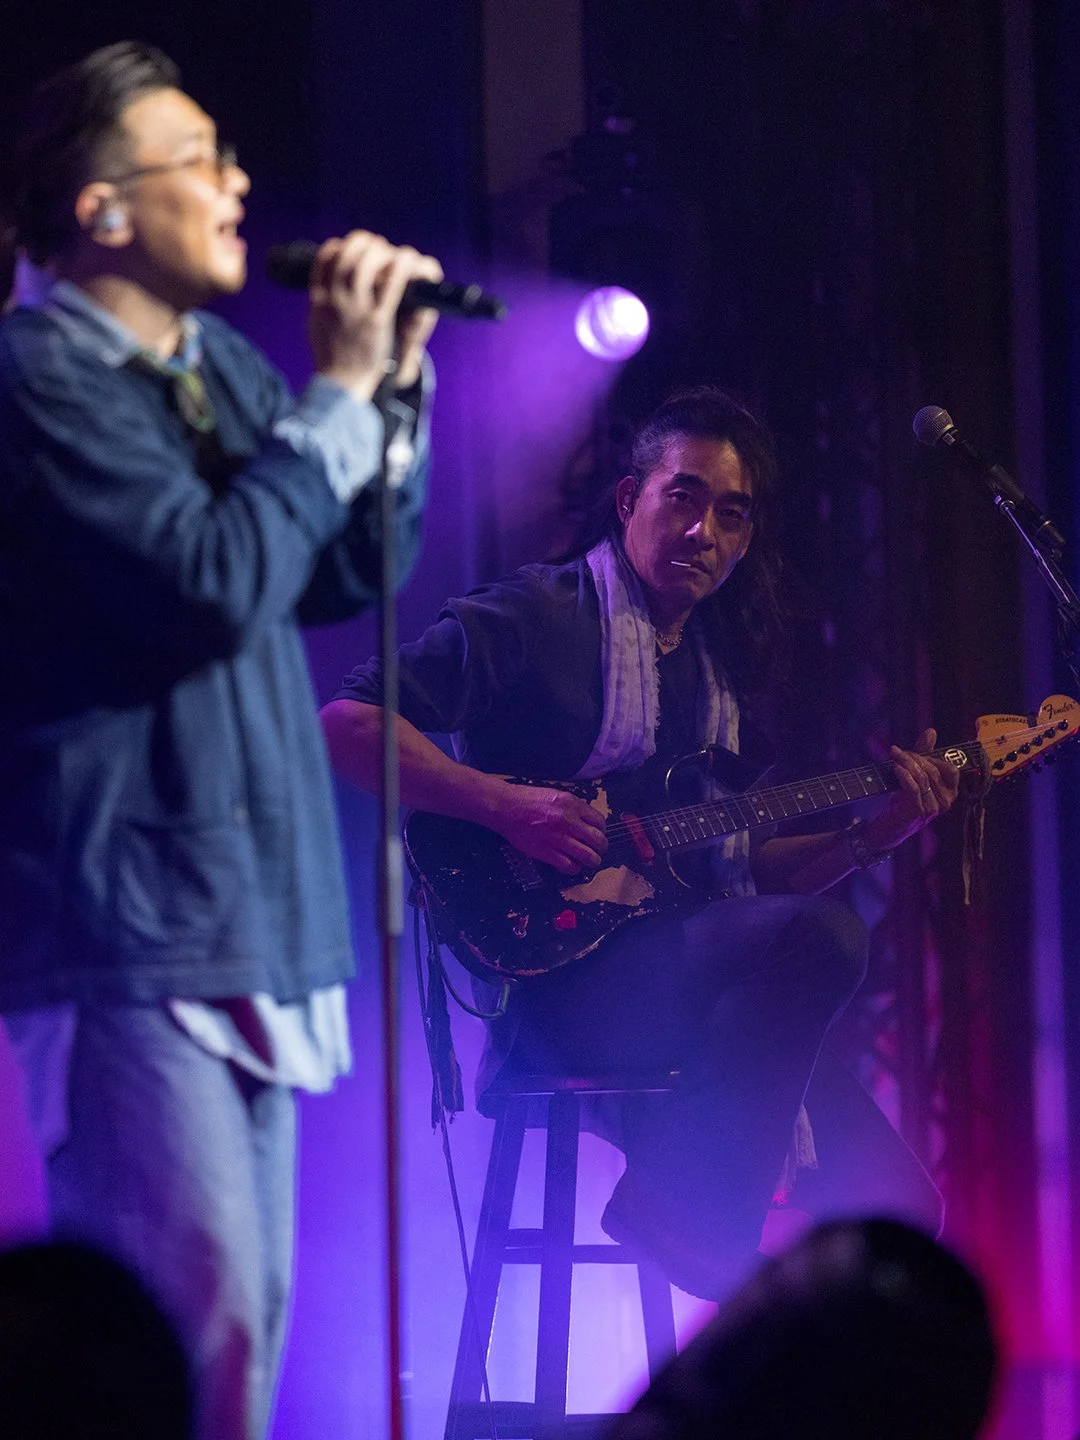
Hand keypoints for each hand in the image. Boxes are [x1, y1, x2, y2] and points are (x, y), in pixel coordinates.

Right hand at [307, 231, 442, 400]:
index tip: (349, 248)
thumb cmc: (331, 356)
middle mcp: (335, 301)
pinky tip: (407, 260)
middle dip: (363, 243)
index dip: (338, 247)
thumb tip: (322, 287)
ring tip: (390, 253)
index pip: (323, 260)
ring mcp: (355, 310)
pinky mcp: (376, 321)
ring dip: (380, 252)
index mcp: (318, 300)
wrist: (341, 384)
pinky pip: (390, 286)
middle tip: (376, 247)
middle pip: (346, 256)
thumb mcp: (315, 324)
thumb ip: (320, 303)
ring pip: (366, 265)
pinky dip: (400, 268)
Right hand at [495, 783, 607, 874]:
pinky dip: (574, 868)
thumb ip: (573, 807)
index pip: (599, 821)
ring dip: (592, 861)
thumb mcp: (556, 795)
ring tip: (591, 862)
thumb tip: (588, 821)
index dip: (602, 830)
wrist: (506, 808)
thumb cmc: (529, 799)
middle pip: (597, 840)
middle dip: (602, 848)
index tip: (599, 833)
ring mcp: (557, 838)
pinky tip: (573, 866)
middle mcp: (567, 821)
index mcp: (572, 804)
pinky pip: (568, 865)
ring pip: (587, 856)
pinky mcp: (545, 852)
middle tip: (600, 850)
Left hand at [864, 727, 960, 851]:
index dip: (932, 758)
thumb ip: (923, 753)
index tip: (913, 752)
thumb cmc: (903, 800)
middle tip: (897, 752)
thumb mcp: (914, 774)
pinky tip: (895, 767)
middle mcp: (946, 802)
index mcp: (950, 792)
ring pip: (922, 778)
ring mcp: (934, 809)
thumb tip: (931, 731)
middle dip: (914, 757)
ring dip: (906, 763)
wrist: (888, 827)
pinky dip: (903, 775)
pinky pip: (913, 788)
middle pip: (932, 771)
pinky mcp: (918, 812)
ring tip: (894, 756)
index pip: (950, 769)